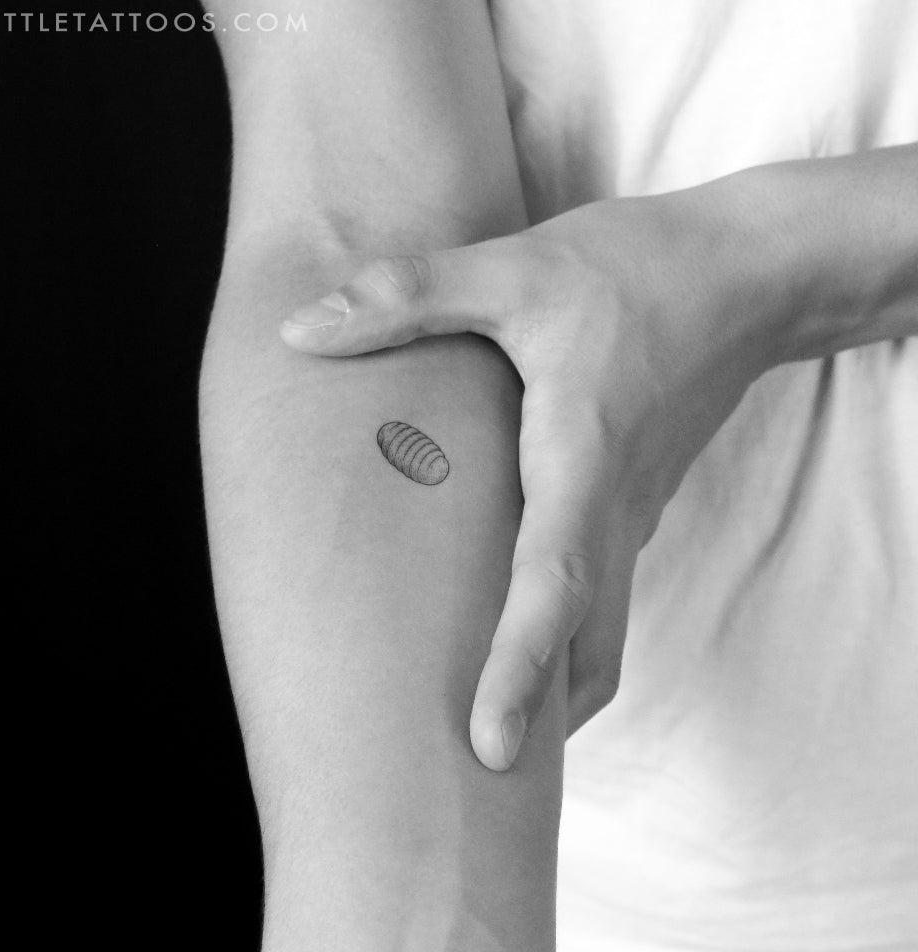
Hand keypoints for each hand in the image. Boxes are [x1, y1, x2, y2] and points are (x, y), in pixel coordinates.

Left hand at [279, 176, 789, 770]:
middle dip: (537, 720)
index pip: (555, 584)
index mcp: (584, 460)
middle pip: (587, 648)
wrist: (748, 274)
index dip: (520, 668)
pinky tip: (510, 636)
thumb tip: (299, 330)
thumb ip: (409, 296)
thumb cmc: (637, 270)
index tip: (487, 750)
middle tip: (466, 779)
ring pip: (600, 635)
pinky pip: (602, 599)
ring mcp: (631, 516)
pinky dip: (564, 642)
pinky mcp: (632, 505)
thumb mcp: (516, 269)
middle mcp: (615, 510)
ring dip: (553, 691)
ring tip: (483, 729)